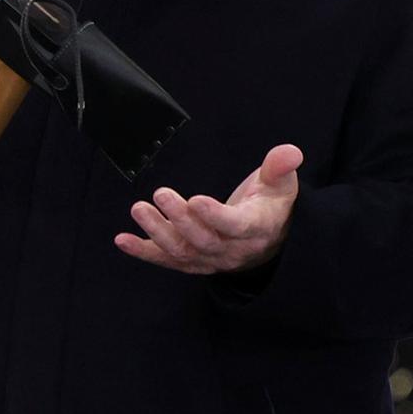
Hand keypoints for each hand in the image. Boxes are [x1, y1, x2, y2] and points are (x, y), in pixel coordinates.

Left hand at [115, 144, 303, 274]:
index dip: (215, 216)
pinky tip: (122, 240)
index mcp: (256, 228)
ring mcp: (210, 259)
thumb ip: (280, 167)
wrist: (269, 240)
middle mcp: (232, 250)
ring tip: (139, 209)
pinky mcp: (193, 262)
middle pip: (203, 240)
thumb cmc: (272, 205)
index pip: (235, 226)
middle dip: (180, 219)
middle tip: (161, 194)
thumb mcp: (281, 184)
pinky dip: (143, 252)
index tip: (196, 200)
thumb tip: (290, 152)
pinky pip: (166, 260)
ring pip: (182, 252)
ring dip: (157, 233)